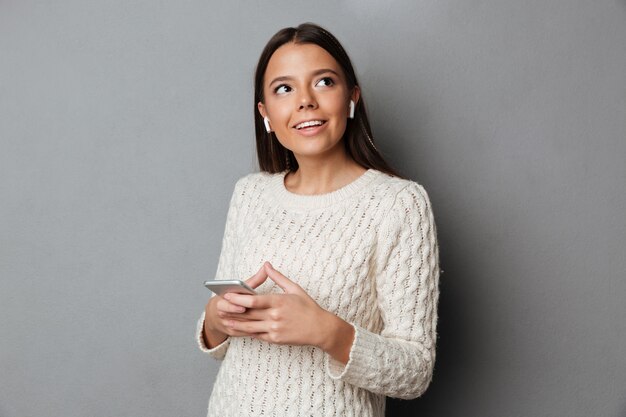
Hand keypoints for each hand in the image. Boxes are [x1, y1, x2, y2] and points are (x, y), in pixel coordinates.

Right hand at [204, 264, 268, 338]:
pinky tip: (264, 329)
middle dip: (245, 317)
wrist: (215, 315)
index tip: (242, 307)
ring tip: (263, 323)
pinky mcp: (232, 333)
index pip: (226, 304)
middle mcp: (222, 313)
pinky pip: (244, 333)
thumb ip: (254, 280)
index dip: (233, 306)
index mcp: (222, 301)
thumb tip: (266, 266)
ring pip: (241, 325)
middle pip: (234, 316)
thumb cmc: (232, 298)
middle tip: (254, 318)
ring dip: (252, 324)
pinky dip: (254, 331)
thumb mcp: (239, 288)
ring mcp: (226, 324)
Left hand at [219, 261, 333, 348]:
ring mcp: (275, 329)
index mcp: (279, 301)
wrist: (320, 328)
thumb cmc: (308, 307)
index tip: (227, 295)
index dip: (238, 298)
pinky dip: (248, 332)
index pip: (254, 300)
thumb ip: (278, 277)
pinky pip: (258, 335)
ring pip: (250, 327)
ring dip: (236, 324)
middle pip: (249, 314)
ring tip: (225, 321)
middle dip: (233, 311)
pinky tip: (239, 330)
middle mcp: (275, 316)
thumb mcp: (295, 288)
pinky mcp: (276, 339)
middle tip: (219, 308)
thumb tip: (266, 265)